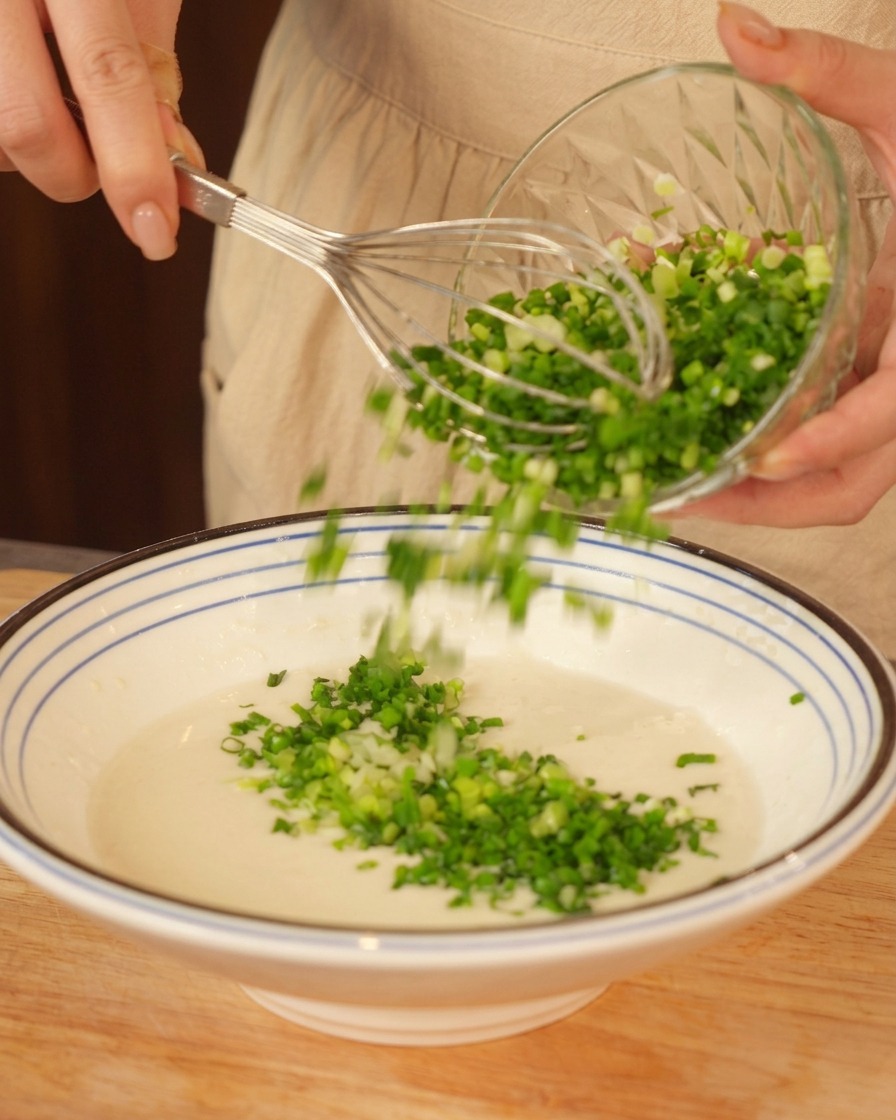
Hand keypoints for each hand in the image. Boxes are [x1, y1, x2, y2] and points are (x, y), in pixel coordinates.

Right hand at [0, 1, 200, 259]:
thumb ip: (153, 71)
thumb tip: (181, 166)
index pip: (107, 75)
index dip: (135, 167)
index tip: (157, 232)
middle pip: (25, 127)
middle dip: (75, 176)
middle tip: (100, 161)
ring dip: (30, 150)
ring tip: (45, 89)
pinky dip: (5, 135)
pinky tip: (21, 84)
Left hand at [673, 2, 895, 527]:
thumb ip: (832, 74)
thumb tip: (735, 24)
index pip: (893, 410)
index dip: (833, 438)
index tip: (767, 456)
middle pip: (856, 483)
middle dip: (771, 506)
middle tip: (684, 498)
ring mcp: (887, 388)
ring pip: (838, 480)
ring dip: (757, 496)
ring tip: (675, 481)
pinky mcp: (866, 383)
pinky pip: (818, 441)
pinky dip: (761, 449)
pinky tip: (698, 427)